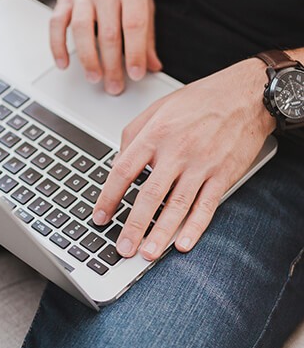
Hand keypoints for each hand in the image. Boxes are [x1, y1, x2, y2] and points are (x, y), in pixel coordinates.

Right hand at [50, 0, 161, 94]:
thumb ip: (147, 31)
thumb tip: (152, 63)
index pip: (134, 25)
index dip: (136, 53)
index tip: (137, 74)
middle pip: (108, 33)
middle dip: (112, 65)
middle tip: (115, 86)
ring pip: (82, 30)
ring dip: (88, 58)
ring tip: (94, 77)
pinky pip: (56, 24)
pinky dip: (58, 46)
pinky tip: (64, 63)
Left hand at [92, 59, 275, 259]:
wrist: (246, 94)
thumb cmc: (199, 100)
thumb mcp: (157, 108)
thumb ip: (133, 135)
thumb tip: (117, 163)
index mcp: (155, 134)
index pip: (123, 170)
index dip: (108, 197)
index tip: (100, 216)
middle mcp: (176, 151)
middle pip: (149, 195)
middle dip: (133, 225)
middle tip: (122, 247)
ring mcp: (201, 165)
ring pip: (177, 205)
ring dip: (161, 233)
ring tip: (147, 253)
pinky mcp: (223, 174)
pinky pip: (206, 206)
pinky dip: (195, 227)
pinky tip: (183, 244)